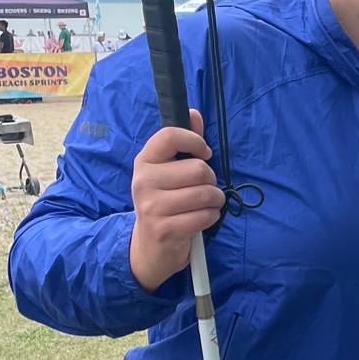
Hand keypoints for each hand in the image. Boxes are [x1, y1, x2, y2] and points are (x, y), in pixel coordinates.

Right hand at [129, 108, 224, 291]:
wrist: (149, 245)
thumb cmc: (165, 202)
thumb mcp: (169, 170)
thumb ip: (183, 142)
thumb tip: (194, 113)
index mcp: (144, 161)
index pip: (171, 136)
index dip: (196, 141)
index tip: (203, 153)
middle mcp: (143, 181)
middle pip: (199, 169)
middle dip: (211, 180)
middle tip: (204, 188)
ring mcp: (152, 207)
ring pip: (206, 194)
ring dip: (215, 200)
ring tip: (205, 205)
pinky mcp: (166, 230)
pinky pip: (206, 216)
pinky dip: (211, 217)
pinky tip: (200, 219)